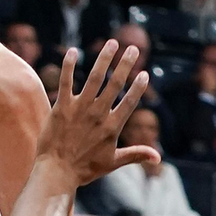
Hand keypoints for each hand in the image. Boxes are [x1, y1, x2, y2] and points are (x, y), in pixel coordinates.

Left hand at [38, 41, 158, 185]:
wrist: (56, 173)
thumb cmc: (84, 169)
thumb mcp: (113, 162)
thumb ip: (136, 154)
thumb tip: (158, 158)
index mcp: (112, 127)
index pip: (129, 102)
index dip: (138, 87)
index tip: (144, 73)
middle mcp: (98, 115)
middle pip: (115, 84)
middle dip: (126, 64)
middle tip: (133, 48)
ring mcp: (79, 109)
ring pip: (95, 78)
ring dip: (105, 59)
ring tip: (112, 43)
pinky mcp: (61, 107)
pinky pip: (66, 81)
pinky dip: (69, 65)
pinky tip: (74, 51)